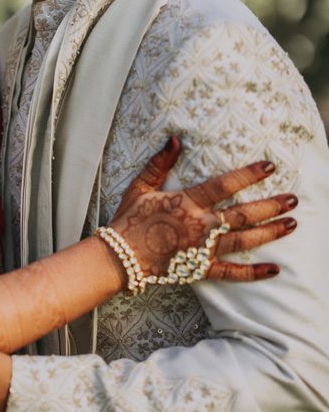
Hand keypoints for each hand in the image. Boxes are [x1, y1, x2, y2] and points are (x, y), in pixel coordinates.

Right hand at [111, 136, 297, 281]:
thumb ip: (160, 163)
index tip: (270, 166)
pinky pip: (232, 273)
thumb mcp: (141, 186)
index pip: (224, 185)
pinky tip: (275, 269)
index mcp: (186, 203)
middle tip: (294, 199)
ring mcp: (202, 250)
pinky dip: (254, 273)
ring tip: (292, 224)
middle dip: (271, 206)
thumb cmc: (128, 219)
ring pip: (244, 240)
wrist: (118, 257)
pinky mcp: (200, 269)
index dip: (248, 175)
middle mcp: (199, 226)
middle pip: (243, 214)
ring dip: (270, 232)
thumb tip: (176, 138)